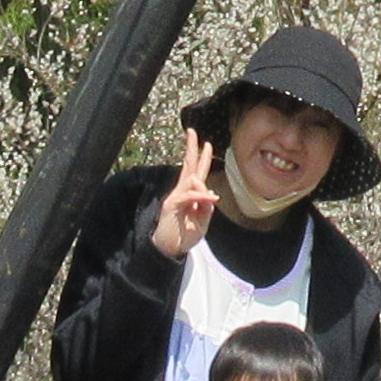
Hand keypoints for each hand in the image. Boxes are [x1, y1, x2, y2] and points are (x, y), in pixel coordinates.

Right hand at [148, 123, 218, 258]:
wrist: (169, 250)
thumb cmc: (184, 235)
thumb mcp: (202, 221)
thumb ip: (206, 207)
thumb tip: (211, 195)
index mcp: (189, 195)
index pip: (195, 172)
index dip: (201, 158)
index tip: (207, 144)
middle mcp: (181, 192)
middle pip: (188, 166)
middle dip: (191, 148)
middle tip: (192, 131)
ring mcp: (175, 197)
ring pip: (191, 181)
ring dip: (203, 188)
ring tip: (210, 199)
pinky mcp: (172, 205)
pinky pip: (189, 196)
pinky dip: (200, 196)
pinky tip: (209, 199)